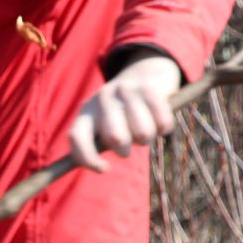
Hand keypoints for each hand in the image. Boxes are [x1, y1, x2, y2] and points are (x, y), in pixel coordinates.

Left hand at [67, 54, 182, 171]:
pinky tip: (159, 123)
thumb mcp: (102, 125)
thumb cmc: (121, 113)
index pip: (77, 137)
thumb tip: (99, 168)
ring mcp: (125, 90)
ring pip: (142, 133)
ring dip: (146, 139)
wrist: (144, 73)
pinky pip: (162, 122)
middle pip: (116, 138)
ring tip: (144, 131)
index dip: (88, 159)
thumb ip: (95, 145)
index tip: (104, 169)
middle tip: (130, 142)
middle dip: (125, 149)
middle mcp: (103, 98)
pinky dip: (164, 129)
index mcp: (86, 111)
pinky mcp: (149, 87)